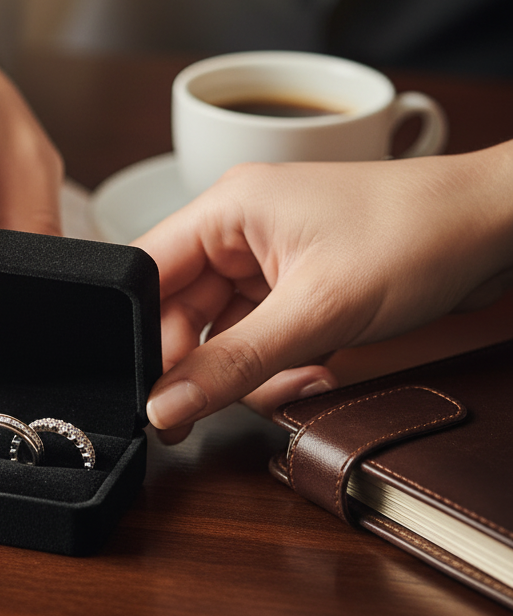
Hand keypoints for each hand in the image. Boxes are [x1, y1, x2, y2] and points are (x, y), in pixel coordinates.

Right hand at [136, 145, 512, 442]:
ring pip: (220, 335)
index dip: (139, 333)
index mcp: (226, 209)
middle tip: (233, 396)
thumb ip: (231, 363)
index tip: (149, 390)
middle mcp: (237, 230)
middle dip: (209, 361)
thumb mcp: (316, 312)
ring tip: (306, 373)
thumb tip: (164, 406)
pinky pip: (259, 339)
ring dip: (253, 369)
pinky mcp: (294, 287)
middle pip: (180, 311)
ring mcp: (266, 261)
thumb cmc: (416, 235)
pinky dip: (281, 365)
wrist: (495, 227)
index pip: (145, 272)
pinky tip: (317, 370)